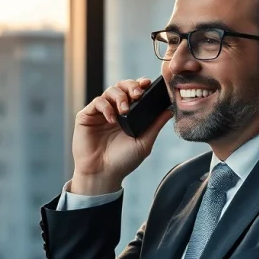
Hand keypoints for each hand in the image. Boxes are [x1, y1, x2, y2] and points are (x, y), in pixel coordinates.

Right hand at [71, 77, 173, 194]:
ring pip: (110, 90)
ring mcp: (100, 113)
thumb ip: (156, 124)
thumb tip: (171, 109)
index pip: (135, 92)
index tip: (148, 84)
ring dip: (120, 96)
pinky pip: (97, 102)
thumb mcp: (144, 142)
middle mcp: (115, 111)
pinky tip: (112, 118)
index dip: (141, 85)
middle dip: (131, 86)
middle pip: (123, 86)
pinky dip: (106, 107)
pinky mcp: (87, 116)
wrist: (102, 173)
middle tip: (137, 94)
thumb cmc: (123, 161)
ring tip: (124, 110)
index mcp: (129, 115)